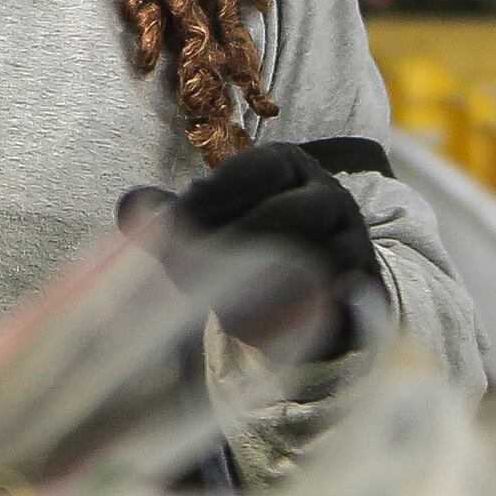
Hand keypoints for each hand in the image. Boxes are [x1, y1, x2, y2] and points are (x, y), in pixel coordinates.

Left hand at [122, 137, 388, 357]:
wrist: (306, 288)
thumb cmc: (246, 243)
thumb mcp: (208, 223)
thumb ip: (171, 214)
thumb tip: (130, 205)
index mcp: (289, 166)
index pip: (257, 170)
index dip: (213, 197)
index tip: (175, 225)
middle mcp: (330, 196)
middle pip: (292, 212)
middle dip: (237, 240)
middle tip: (189, 270)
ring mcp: (353, 243)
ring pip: (320, 259)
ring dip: (268, 284)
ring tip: (221, 305)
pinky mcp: (366, 291)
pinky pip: (344, 303)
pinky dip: (307, 316)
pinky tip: (267, 328)